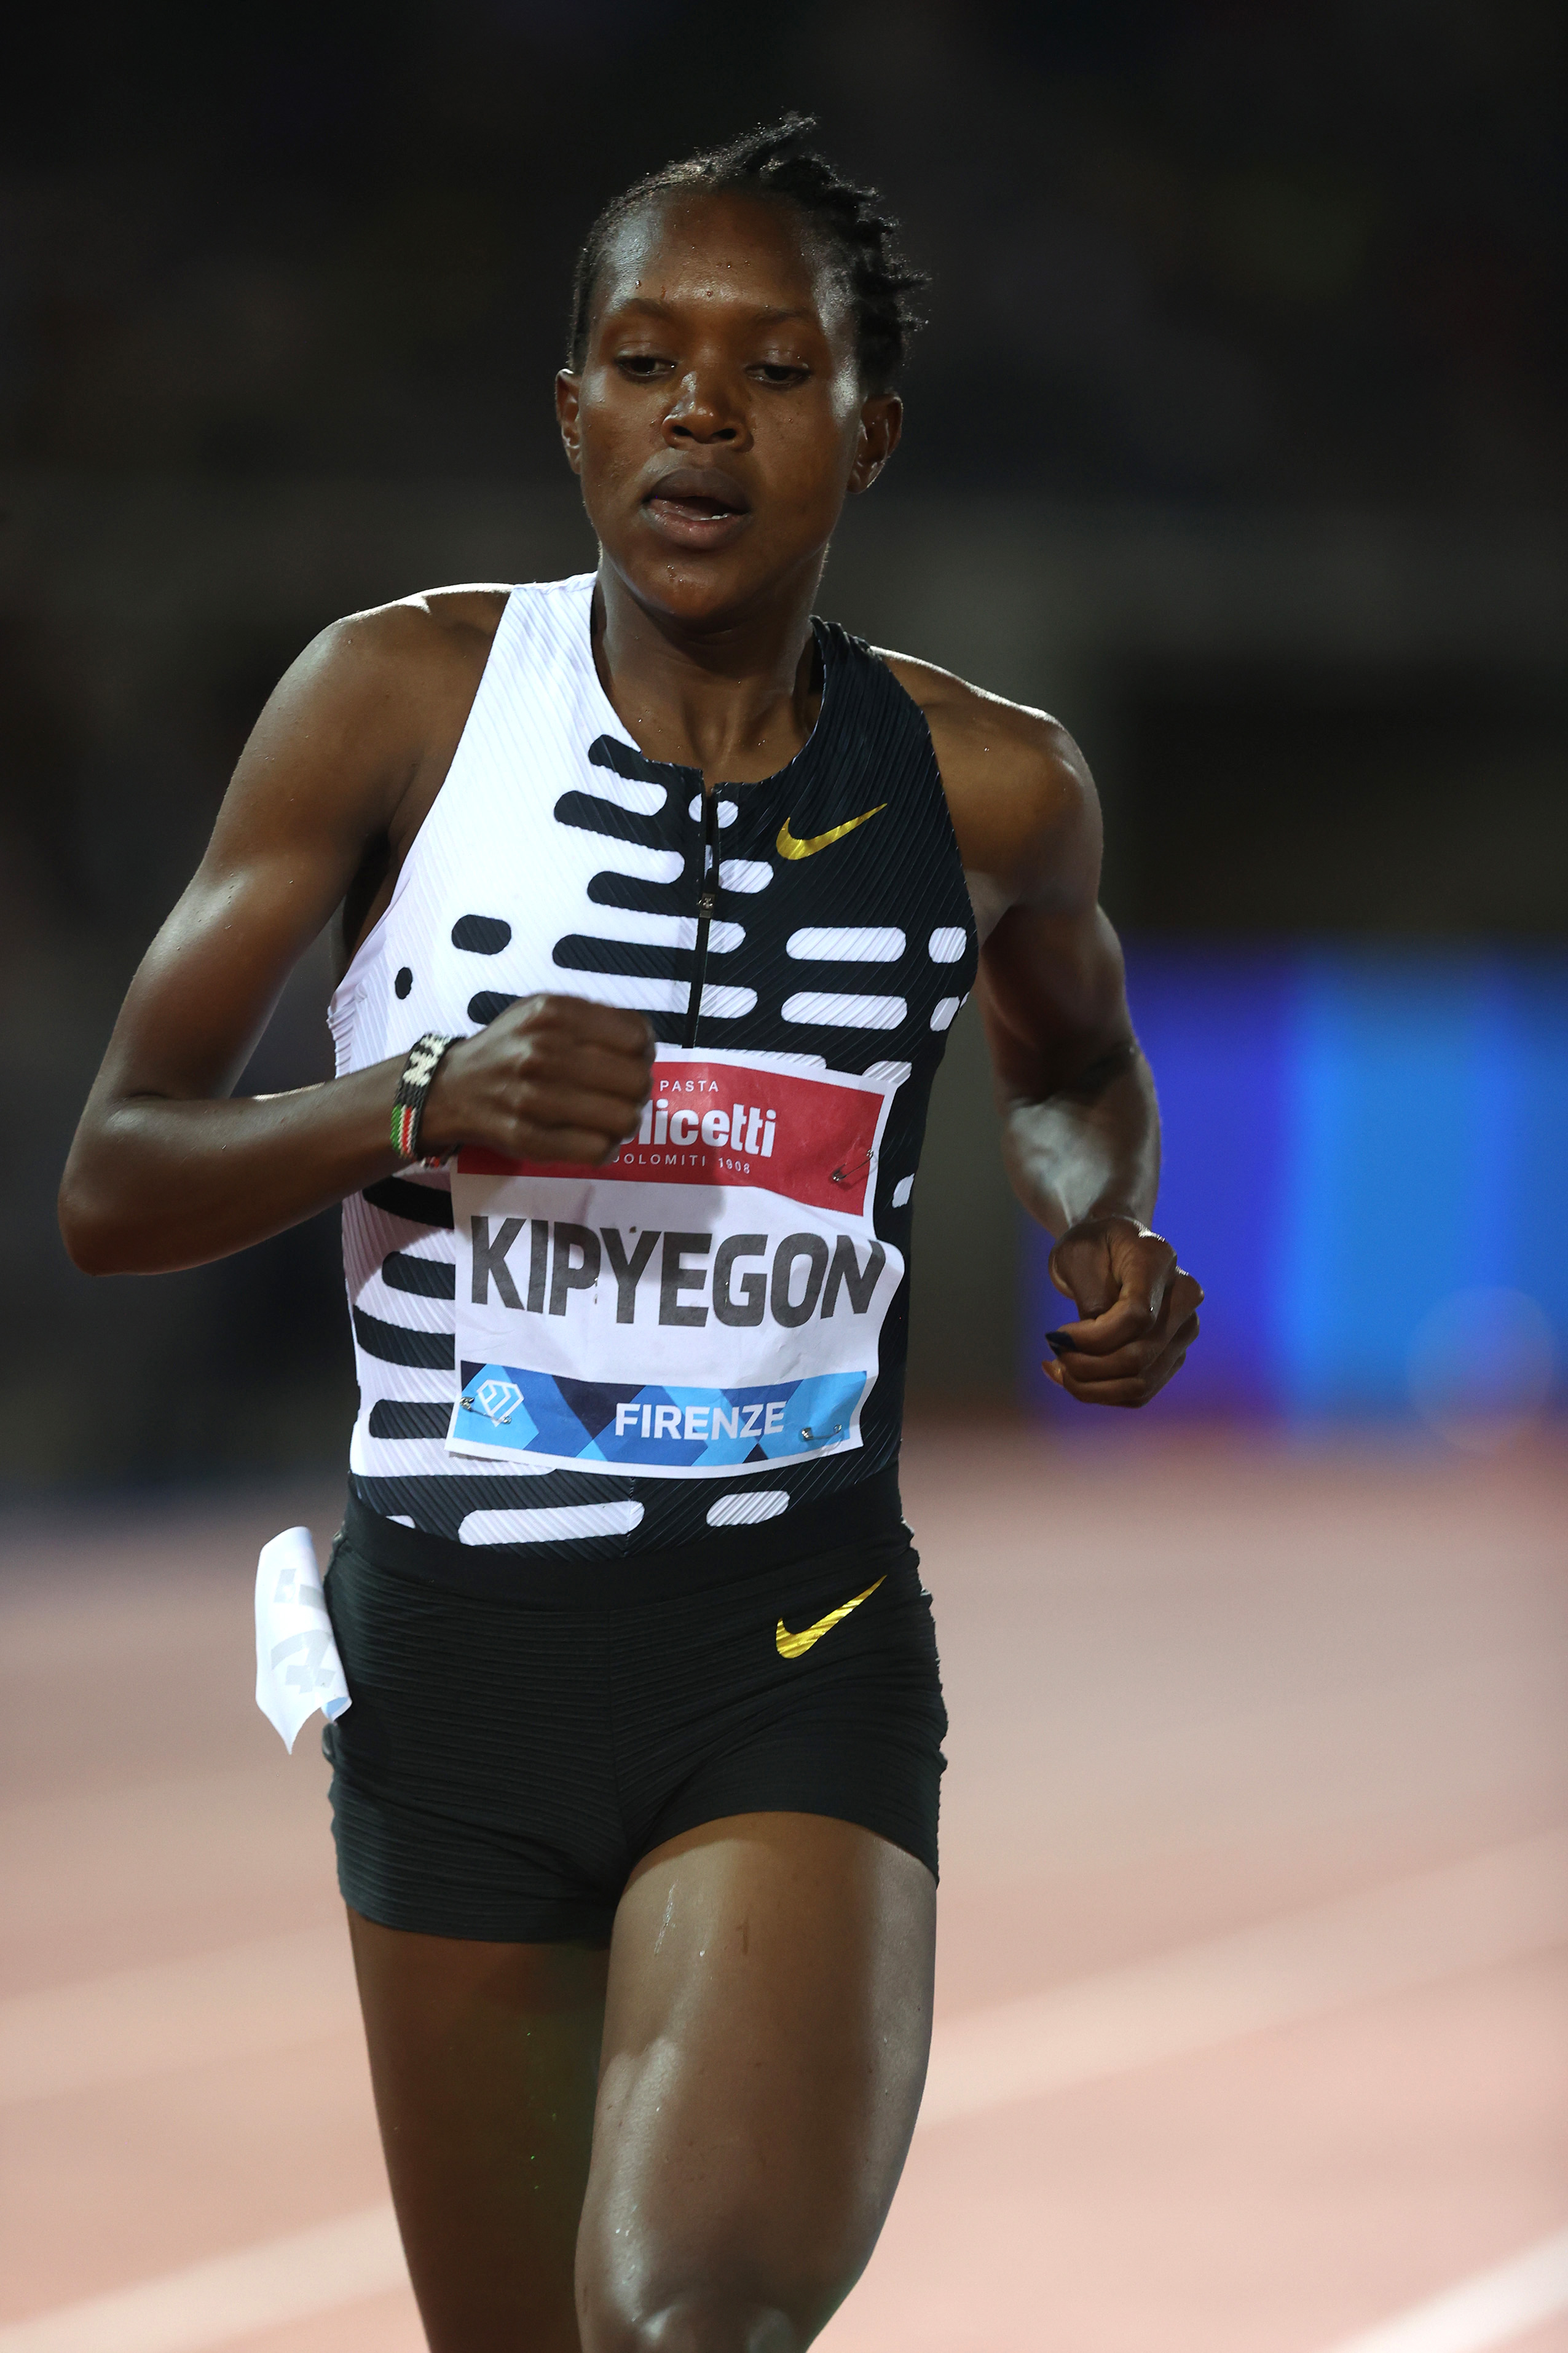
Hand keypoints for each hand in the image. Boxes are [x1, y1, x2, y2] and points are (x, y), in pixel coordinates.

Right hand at [422, 994, 653, 1164]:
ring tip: (611, 1118)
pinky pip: (597, 1150)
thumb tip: (646, 1046)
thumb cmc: (512, 1047)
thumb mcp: (545, 1010)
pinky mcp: (527, 1139)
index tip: (633, 1061)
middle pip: (635, 1081)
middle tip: (623, 1095)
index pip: (636, 1037)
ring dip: (625, 1123)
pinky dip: (605, 1148)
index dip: (643, 1053)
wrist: (452, 1088)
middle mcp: (542, 1051)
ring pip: (623, 1120)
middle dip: (637, 1091)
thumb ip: (595, 1019)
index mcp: (553, 1012)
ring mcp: (533, 1098)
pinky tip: (594, 1138)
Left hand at [1043, 1214, 1201, 1406]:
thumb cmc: (1092, 1245)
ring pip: (1141, 1382)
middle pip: (1139, 1356)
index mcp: (1158, 1260)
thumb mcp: (1079, 1253)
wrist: (1113, 1248)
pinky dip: (1103, 1393)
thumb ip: (1090, 1293)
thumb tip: (1091, 1341)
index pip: (1136, 1317)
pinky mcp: (1173, 1355)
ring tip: (1057, 1370)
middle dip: (1086, 1366)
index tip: (1057, 1336)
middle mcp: (1184, 1297)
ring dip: (1092, 1387)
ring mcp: (1184, 1330)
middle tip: (1052, 1356)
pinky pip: (1140, 1391)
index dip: (1094, 1338)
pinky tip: (1072, 1378)